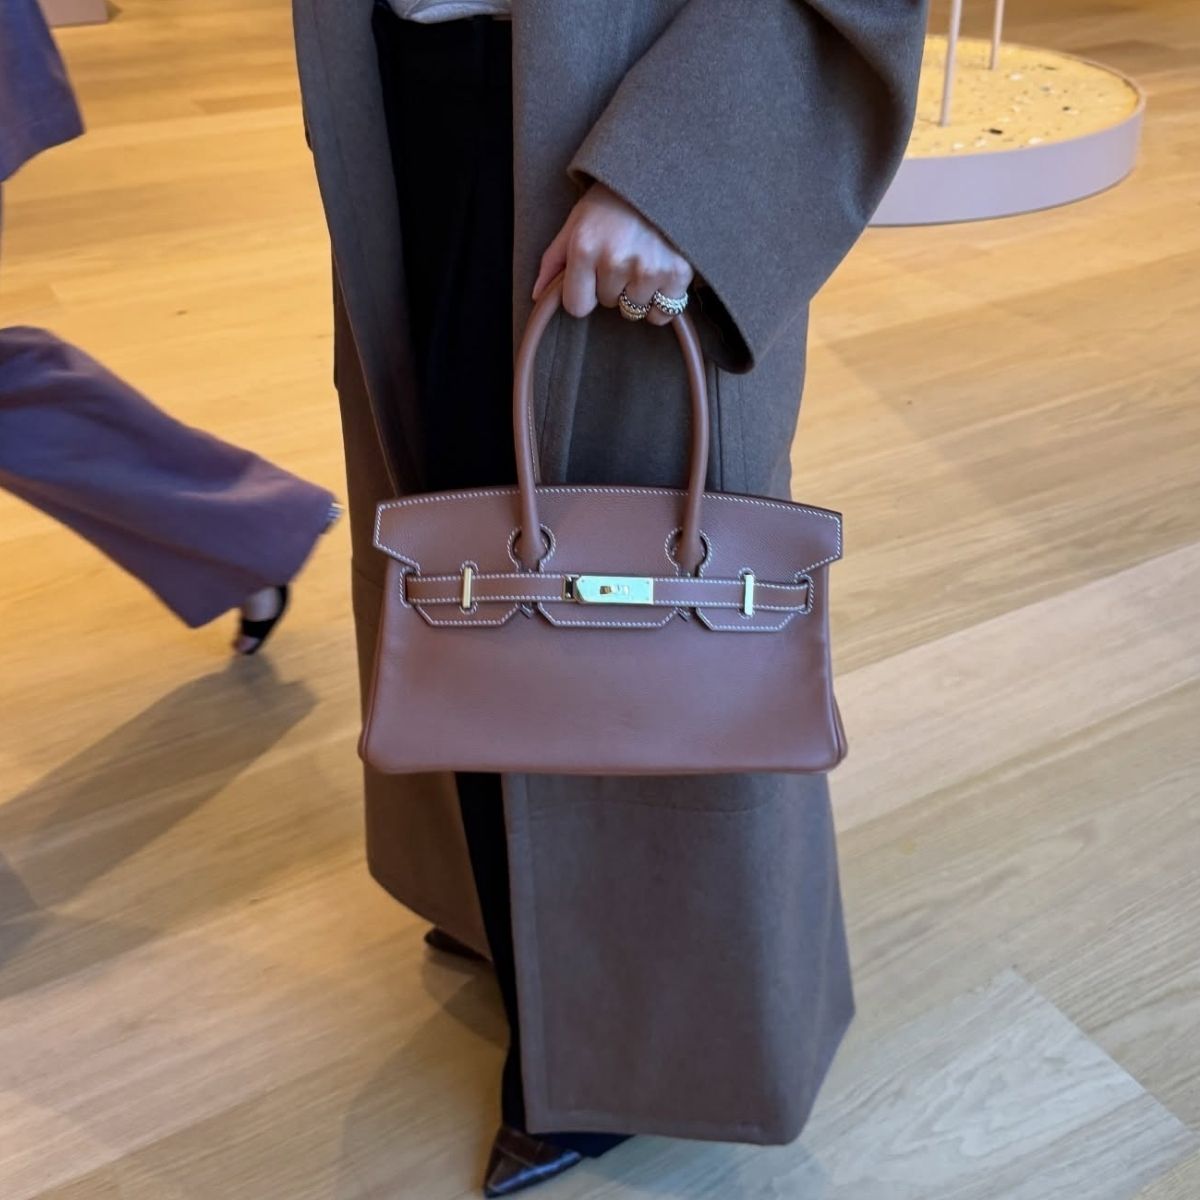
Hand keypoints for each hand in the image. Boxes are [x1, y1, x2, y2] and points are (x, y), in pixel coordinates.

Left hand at [532, 183, 693, 325]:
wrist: (661, 173)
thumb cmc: (613, 201)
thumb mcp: (576, 222)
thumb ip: (554, 260)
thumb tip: (538, 296)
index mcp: (584, 248)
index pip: (577, 306)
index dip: (585, 293)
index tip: (594, 274)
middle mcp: (615, 261)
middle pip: (609, 304)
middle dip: (614, 286)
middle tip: (625, 253)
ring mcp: (648, 268)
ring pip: (635, 310)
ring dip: (639, 292)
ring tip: (644, 259)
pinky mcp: (677, 273)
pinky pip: (663, 313)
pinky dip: (663, 300)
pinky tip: (662, 272)